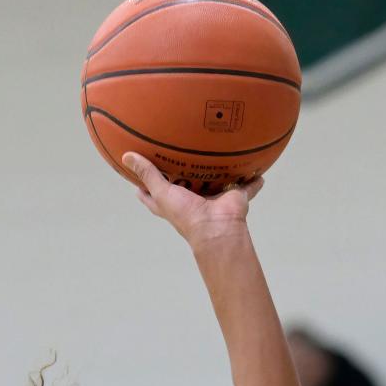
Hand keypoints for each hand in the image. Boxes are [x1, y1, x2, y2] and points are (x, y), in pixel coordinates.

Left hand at [122, 152, 262, 251]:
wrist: (217, 230)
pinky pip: (247, 186)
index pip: (155, 194)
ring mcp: (215, 199)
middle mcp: (194, 201)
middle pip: (186, 186)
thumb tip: (127, 156)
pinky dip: (254, 181)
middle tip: (179, 154)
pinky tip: (258, 171)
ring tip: (219, 155)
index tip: (139, 172)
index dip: (146, 185)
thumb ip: (148, 174)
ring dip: (219, 173)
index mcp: (174, 204)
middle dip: (184, 174)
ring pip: (217, 183)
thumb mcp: (162, 193)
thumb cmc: (187, 216)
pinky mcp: (235, 197)